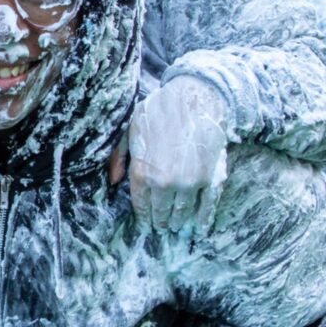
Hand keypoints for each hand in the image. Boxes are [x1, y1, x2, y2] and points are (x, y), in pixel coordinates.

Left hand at [127, 77, 230, 233]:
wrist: (195, 98)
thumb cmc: (159, 112)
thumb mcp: (130, 131)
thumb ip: (119, 157)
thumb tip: (113, 182)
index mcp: (143, 172)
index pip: (141, 205)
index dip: (143, 218)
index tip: (145, 225)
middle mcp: (165, 182)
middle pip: (161, 212)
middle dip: (160, 221)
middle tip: (160, 228)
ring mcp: (190, 182)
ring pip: (182, 212)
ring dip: (178, 221)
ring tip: (176, 227)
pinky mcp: (212, 178)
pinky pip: (208, 205)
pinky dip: (204, 219)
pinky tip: (200, 227)